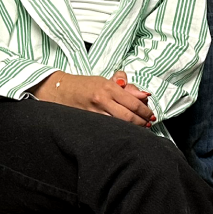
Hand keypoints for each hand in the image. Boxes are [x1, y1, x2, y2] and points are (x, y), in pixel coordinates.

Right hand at [34, 71, 155, 125]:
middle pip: (128, 116)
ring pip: (119, 124)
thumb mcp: (106, 81)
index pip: (134, 102)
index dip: (145, 111)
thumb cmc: (86, 85)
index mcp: (109, 87)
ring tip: (139, 129)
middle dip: (141, 122)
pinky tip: (123, 132)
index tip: (151, 115)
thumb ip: (126, 88)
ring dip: (131, 128)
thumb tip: (144, 95)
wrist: (61, 90)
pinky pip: (107, 128)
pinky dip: (117, 130)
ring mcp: (94, 112)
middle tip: (148, 124)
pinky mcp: (88, 121)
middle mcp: (102, 99)